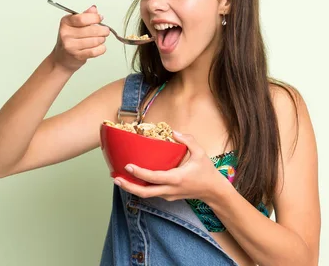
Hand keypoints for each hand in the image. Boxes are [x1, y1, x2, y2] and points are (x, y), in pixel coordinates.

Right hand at [51, 5, 109, 71]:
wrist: (62, 58)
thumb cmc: (70, 39)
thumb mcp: (74, 24)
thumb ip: (85, 16)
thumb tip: (94, 9)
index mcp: (65, 23)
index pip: (82, 18)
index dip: (94, 18)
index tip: (100, 18)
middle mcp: (66, 34)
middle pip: (91, 30)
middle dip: (102, 30)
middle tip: (106, 30)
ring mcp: (71, 46)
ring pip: (94, 41)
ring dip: (102, 39)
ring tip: (101, 39)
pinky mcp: (77, 56)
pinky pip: (94, 51)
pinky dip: (101, 49)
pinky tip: (101, 47)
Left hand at [114, 131, 232, 202]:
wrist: (213, 191)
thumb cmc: (206, 172)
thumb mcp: (200, 153)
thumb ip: (188, 140)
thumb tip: (174, 132)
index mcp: (177, 178)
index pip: (154, 177)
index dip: (139, 173)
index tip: (128, 165)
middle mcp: (170, 189)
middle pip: (145, 192)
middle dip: (128, 186)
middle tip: (115, 178)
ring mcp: (168, 195)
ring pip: (146, 195)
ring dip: (132, 188)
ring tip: (119, 178)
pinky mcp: (167, 196)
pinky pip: (151, 193)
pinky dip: (140, 187)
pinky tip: (132, 179)